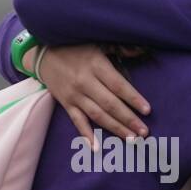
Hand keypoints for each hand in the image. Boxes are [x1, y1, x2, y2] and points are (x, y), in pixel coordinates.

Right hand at [25, 44, 150, 144]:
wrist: (43, 53)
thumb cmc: (75, 47)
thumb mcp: (98, 42)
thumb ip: (120, 48)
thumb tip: (142, 50)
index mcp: (96, 65)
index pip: (118, 85)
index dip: (133, 98)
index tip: (147, 110)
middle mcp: (85, 82)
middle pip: (110, 104)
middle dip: (129, 119)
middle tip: (144, 132)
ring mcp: (74, 95)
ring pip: (97, 115)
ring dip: (115, 129)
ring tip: (131, 139)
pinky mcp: (66, 104)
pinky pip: (77, 121)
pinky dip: (86, 135)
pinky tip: (97, 147)